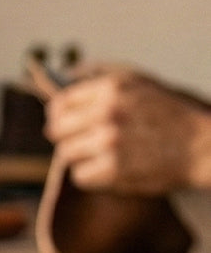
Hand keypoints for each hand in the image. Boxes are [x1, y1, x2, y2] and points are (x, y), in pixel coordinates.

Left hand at [44, 67, 210, 193]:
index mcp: (111, 88)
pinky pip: (80, 176)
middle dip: (67, 138)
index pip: (59, 103)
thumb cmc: (170, 115)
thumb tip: (64, 76)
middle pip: (56, 131)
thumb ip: (101, 77)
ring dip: (79, 158)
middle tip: (83, 143)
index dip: (60, 116)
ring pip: (66, 154)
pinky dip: (90, 177)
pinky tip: (107, 170)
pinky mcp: (113, 169)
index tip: (67, 124)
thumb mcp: (138, 82)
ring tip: (100, 156)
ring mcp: (109, 142)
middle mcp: (107, 112)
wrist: (200, 146)